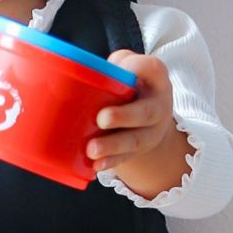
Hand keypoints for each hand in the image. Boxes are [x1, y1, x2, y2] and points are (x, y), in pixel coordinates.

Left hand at [85, 51, 175, 171]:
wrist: (146, 110)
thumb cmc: (127, 83)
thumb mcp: (123, 67)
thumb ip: (107, 67)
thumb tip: (73, 71)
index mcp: (155, 77)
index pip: (152, 69)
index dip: (138, 68)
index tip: (122, 70)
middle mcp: (159, 104)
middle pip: (147, 112)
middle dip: (124, 117)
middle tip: (101, 119)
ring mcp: (153, 129)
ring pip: (137, 139)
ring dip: (114, 146)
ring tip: (92, 149)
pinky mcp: (142, 148)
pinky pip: (128, 157)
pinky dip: (111, 161)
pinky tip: (96, 164)